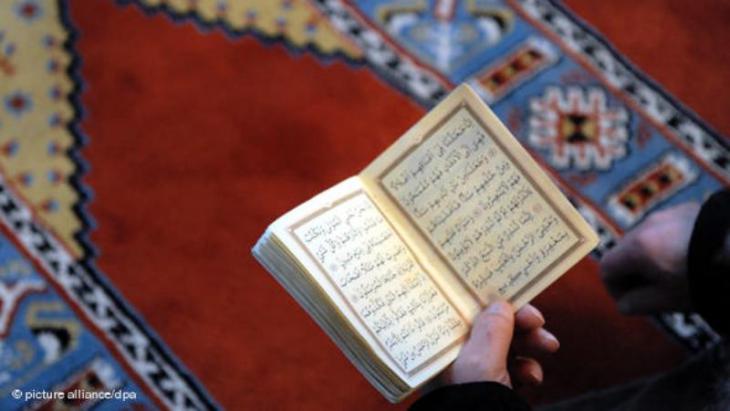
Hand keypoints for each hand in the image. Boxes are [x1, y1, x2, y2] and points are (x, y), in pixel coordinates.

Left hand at [444, 301, 558, 387]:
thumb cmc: (473, 403)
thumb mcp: (481, 362)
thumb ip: (492, 329)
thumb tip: (500, 305)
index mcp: (444, 348)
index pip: (464, 313)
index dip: (489, 303)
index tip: (513, 296)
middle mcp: (457, 359)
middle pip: (491, 328)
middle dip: (519, 324)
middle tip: (539, 322)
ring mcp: (477, 376)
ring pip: (508, 347)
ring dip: (530, 344)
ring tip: (548, 347)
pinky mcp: (495, 391)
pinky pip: (515, 370)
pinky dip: (527, 370)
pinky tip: (533, 378)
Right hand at [600, 202, 699, 314]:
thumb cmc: (704, 279)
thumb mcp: (669, 300)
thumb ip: (639, 303)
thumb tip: (624, 305)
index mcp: (636, 248)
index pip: (607, 267)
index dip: (614, 288)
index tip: (631, 301)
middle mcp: (645, 226)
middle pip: (624, 251)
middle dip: (632, 273)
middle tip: (651, 292)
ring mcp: (666, 214)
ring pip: (645, 238)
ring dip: (650, 257)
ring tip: (673, 274)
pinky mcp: (686, 209)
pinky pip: (666, 228)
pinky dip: (668, 243)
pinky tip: (690, 257)